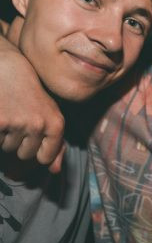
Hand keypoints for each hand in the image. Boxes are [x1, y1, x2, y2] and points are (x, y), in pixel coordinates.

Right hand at [0, 29, 64, 172]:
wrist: (9, 70)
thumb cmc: (31, 96)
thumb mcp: (50, 115)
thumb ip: (55, 144)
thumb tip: (55, 171)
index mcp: (56, 123)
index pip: (45, 157)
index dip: (37, 149)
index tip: (34, 133)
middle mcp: (38, 124)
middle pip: (25, 154)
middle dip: (20, 141)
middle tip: (20, 118)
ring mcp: (16, 123)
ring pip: (8, 148)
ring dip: (6, 135)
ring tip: (10, 113)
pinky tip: (1, 113)